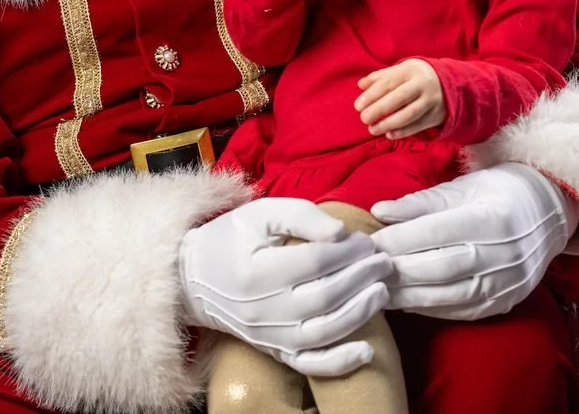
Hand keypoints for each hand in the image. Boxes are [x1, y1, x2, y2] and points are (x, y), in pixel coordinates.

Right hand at [180, 196, 391, 376]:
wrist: (193, 280)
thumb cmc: (230, 239)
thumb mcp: (260, 213)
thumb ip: (301, 215)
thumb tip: (341, 233)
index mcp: (258, 271)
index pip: (316, 262)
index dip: (349, 251)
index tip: (367, 241)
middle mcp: (263, 309)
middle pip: (325, 296)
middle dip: (362, 278)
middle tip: (384, 262)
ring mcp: (268, 335)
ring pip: (323, 332)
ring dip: (360, 313)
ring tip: (382, 291)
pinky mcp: (273, 351)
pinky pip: (309, 364)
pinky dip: (339, 363)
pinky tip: (367, 351)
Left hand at [356, 59, 445, 138]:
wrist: (448, 82)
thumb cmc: (415, 77)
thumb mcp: (400, 71)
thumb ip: (380, 77)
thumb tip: (360, 85)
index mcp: (410, 70)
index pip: (389, 82)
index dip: (372, 94)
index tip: (358, 106)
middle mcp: (422, 85)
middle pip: (399, 98)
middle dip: (379, 109)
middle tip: (363, 118)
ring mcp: (431, 100)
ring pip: (410, 114)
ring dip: (389, 123)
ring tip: (373, 129)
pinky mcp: (436, 115)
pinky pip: (418, 125)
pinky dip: (403, 131)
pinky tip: (389, 134)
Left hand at [369, 163, 578, 320]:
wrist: (550, 212)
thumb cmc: (500, 190)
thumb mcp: (463, 187)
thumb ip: (421, 202)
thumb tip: (379, 212)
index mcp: (492, 218)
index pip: (434, 232)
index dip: (397, 239)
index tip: (368, 242)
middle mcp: (503, 254)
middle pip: (438, 268)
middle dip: (396, 270)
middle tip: (364, 270)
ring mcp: (507, 282)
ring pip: (448, 295)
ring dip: (408, 295)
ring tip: (377, 288)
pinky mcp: (505, 301)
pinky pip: (462, 310)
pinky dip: (430, 307)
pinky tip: (406, 300)